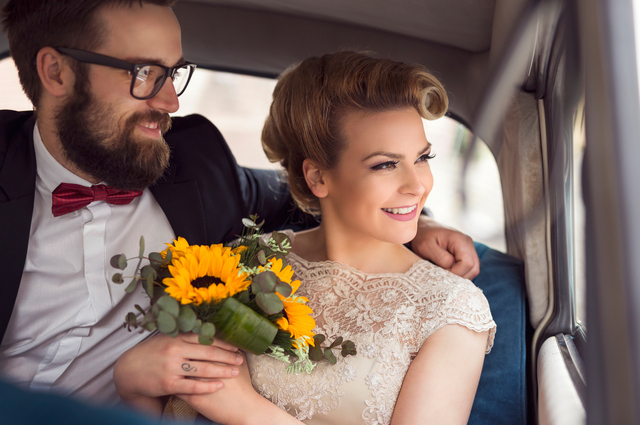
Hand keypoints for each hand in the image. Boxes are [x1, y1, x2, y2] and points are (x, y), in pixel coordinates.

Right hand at [113, 333, 242, 415]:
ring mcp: (171, 367)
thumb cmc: (152, 353)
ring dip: (222, 370)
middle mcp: (175, 350)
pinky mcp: (168, 383)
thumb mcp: (167, 340)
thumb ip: (185, 336)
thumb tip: (208, 330)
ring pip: (203, 369)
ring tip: (236, 372)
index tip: (237, 346)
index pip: (206, 338)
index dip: (224, 342)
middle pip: (208, 352)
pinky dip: (208, 386)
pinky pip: (192, 386)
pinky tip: (219, 386)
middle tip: (241, 359)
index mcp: (177, 337)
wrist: (128, 371)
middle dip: (227, 356)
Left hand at [179, 353, 302, 424]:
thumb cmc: (243, 386)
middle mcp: (201, 369)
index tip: (183, 340)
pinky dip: (173, 386)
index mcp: (212, 358)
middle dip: (176, 353)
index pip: (196, 347)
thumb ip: (232, 352)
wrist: (244, 408)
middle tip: (171, 350)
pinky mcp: (192, 398)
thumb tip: (229, 343)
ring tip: (168, 365)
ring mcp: (194, 383)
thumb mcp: (240, 365)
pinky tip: (170, 382)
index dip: (189, 343)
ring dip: (172, 369)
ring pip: (177, 373)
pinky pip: (177, 390)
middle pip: (183, 358)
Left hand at [411, 215, 479, 278]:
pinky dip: (460, 273)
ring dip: (461, 276)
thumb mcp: (426, 246)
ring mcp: (469, 248)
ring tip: (445, 274)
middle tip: (443, 277)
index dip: (456, 273)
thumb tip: (452, 267)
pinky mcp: (466, 253)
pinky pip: (469, 268)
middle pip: (473, 268)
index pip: (467, 263)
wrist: (423, 228)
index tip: (442, 274)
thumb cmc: (423, 236)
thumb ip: (440, 257)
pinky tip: (448, 272)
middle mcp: (467, 243)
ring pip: (473, 270)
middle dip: (459, 277)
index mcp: (458, 239)